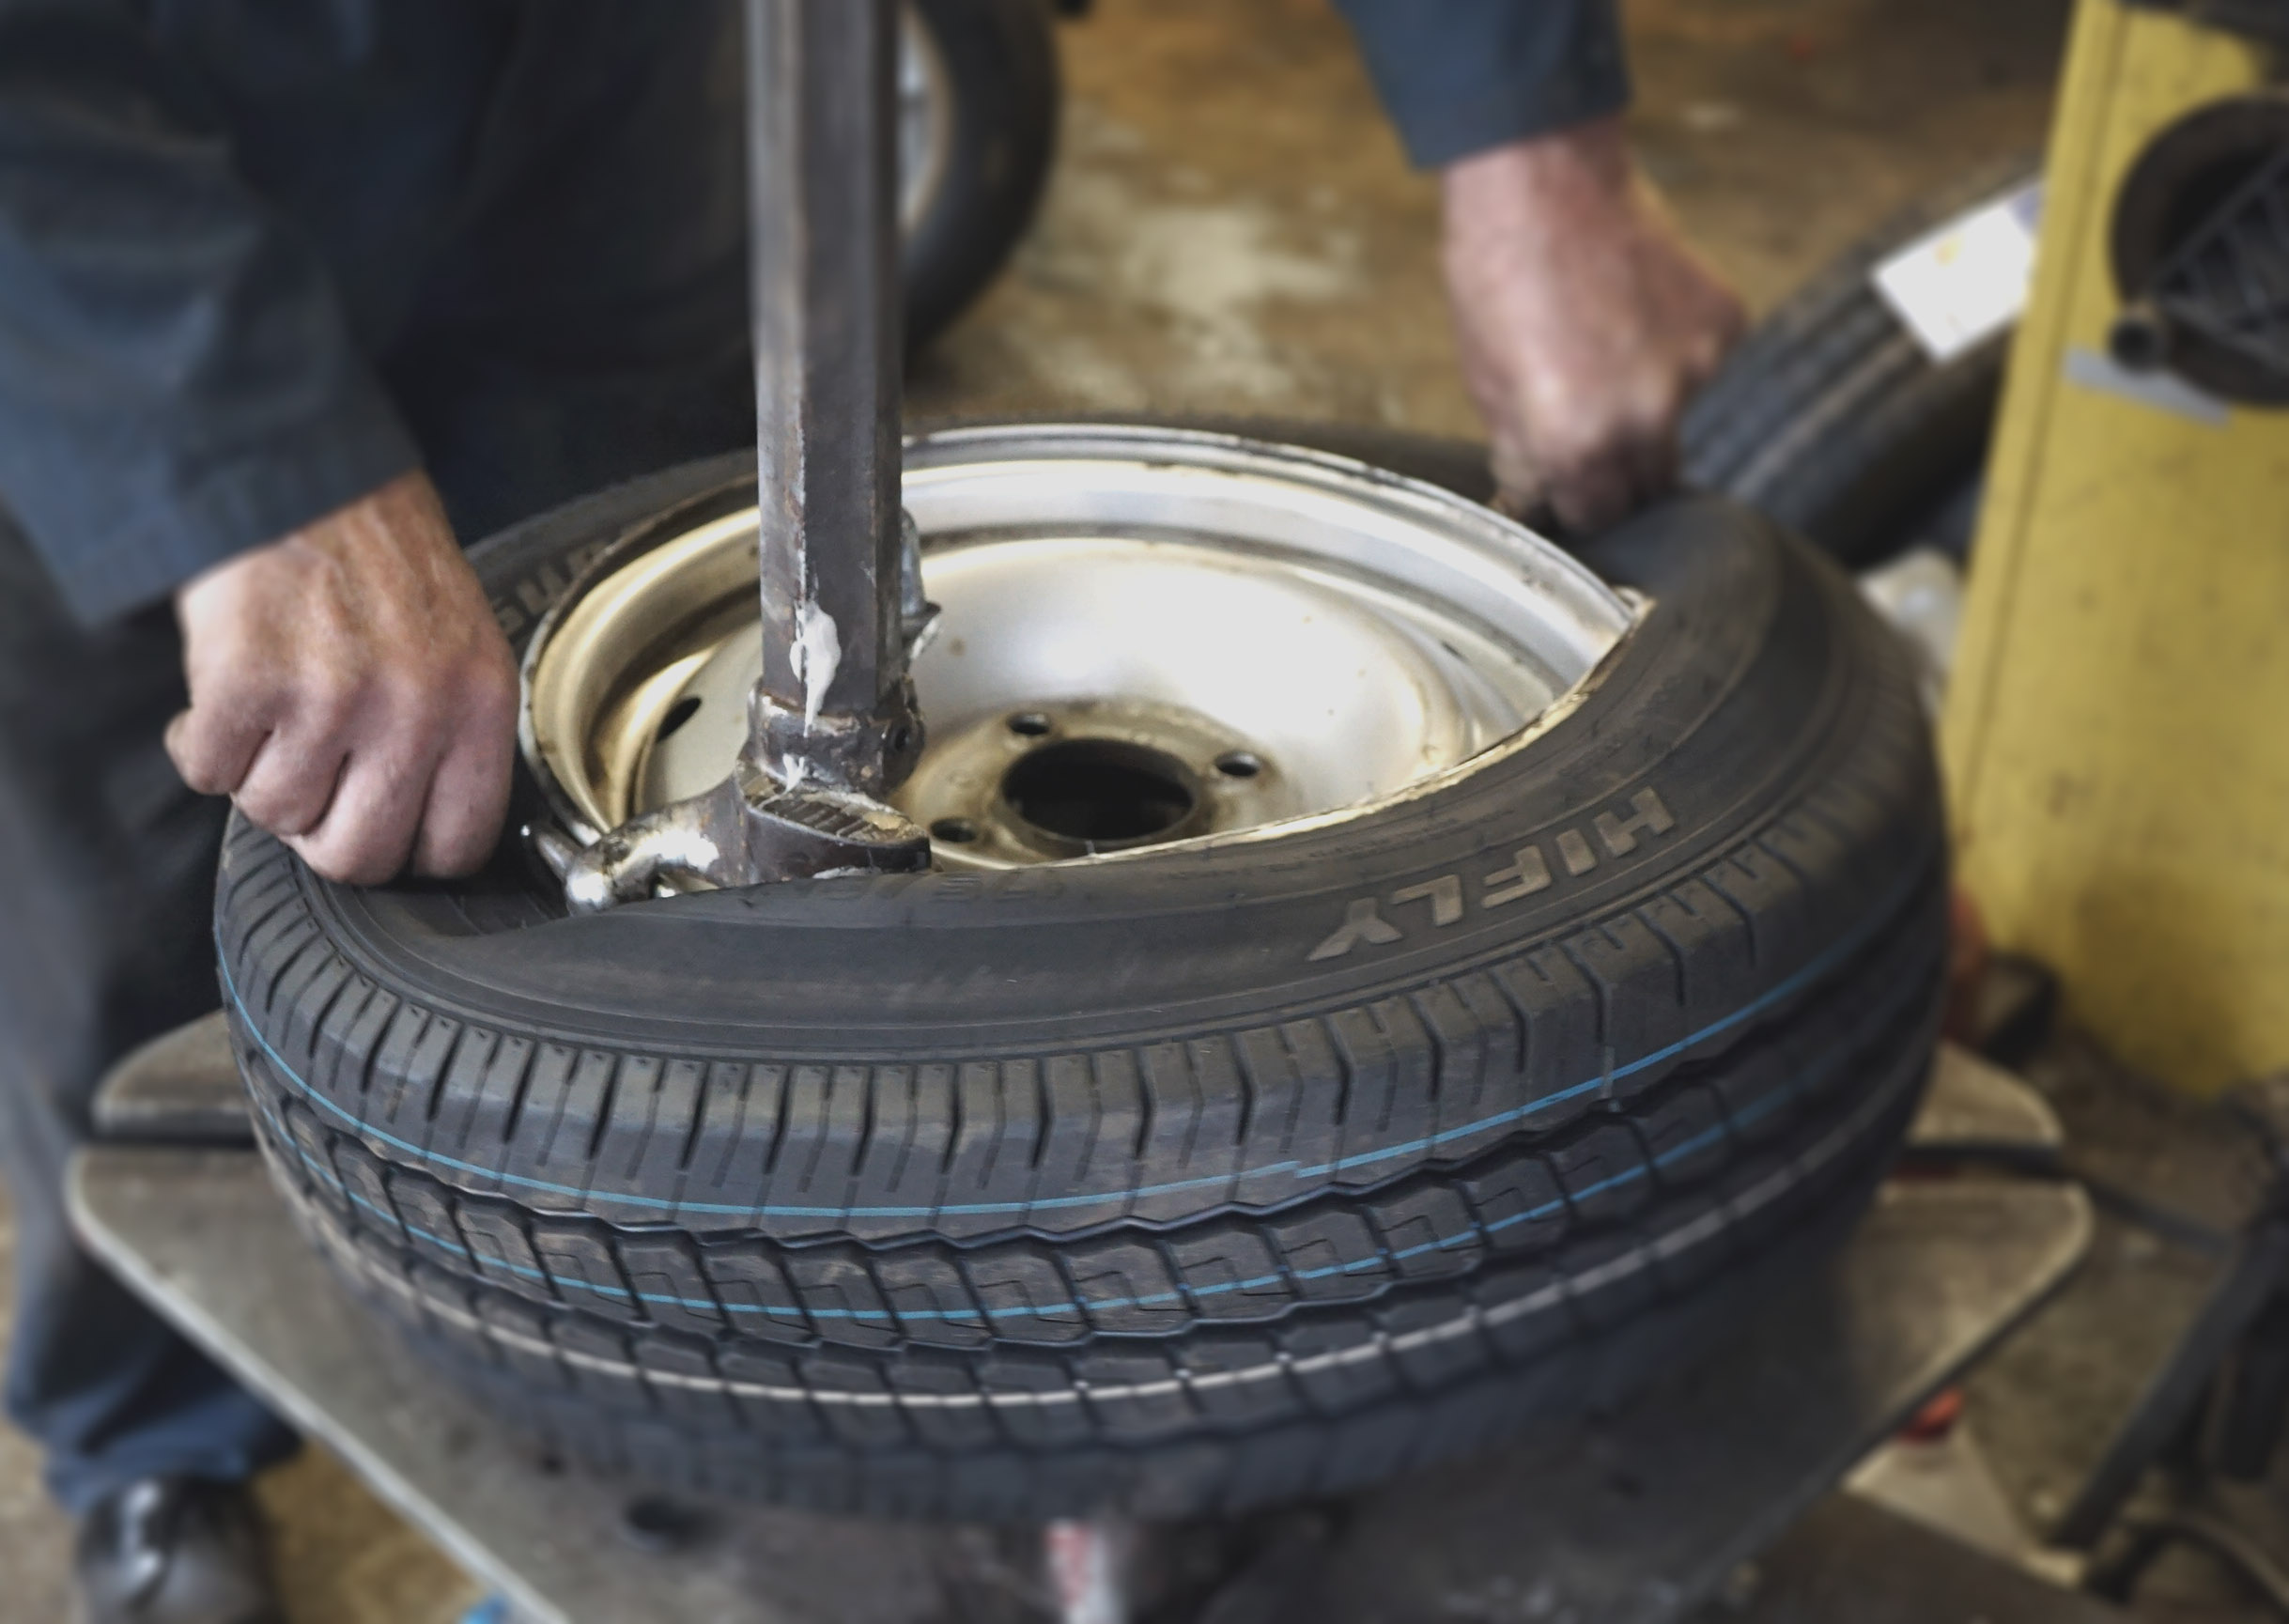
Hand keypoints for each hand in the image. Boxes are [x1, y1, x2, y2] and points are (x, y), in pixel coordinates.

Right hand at [167, 471, 518, 884]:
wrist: (302, 475)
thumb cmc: (381, 561)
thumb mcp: (462, 646)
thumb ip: (452, 737)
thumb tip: (420, 834)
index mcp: (480, 708)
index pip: (456, 847)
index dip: (405, 853)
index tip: (376, 828)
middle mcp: (416, 712)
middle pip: (358, 856)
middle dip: (320, 834)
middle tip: (309, 784)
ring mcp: (332, 701)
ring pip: (276, 814)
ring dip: (258, 777)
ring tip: (270, 717)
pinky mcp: (249, 684)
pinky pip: (210, 773)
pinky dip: (201, 746)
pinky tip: (220, 702)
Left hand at [1442, 117, 1746, 531]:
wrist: (1543, 181)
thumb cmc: (1498, 276)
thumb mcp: (1487, 384)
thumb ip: (1526, 455)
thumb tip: (1539, 500)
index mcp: (1575, 442)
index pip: (1598, 516)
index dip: (1580, 502)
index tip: (1571, 485)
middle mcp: (1644, 417)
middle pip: (1650, 486)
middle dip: (1620, 471)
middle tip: (1588, 425)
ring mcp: (1694, 369)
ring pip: (1679, 423)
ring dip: (1650, 408)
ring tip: (1605, 350)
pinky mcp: (1725, 324)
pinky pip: (1704, 365)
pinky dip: (1675, 352)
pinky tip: (1636, 312)